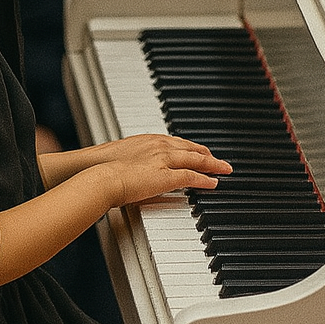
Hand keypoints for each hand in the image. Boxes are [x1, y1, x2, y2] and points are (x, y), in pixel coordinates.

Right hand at [101, 133, 231, 206]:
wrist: (100, 174)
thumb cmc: (104, 168)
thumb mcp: (121, 158)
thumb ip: (132, 161)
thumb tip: (133, 169)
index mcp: (148, 140)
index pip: (176, 142)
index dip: (189, 147)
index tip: (197, 150)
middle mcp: (159, 145)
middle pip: (190, 148)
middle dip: (206, 153)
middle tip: (217, 159)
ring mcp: (164, 159)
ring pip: (196, 160)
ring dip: (212, 164)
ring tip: (224, 169)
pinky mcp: (167, 176)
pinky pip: (192, 177)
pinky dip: (205, 180)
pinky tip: (213, 183)